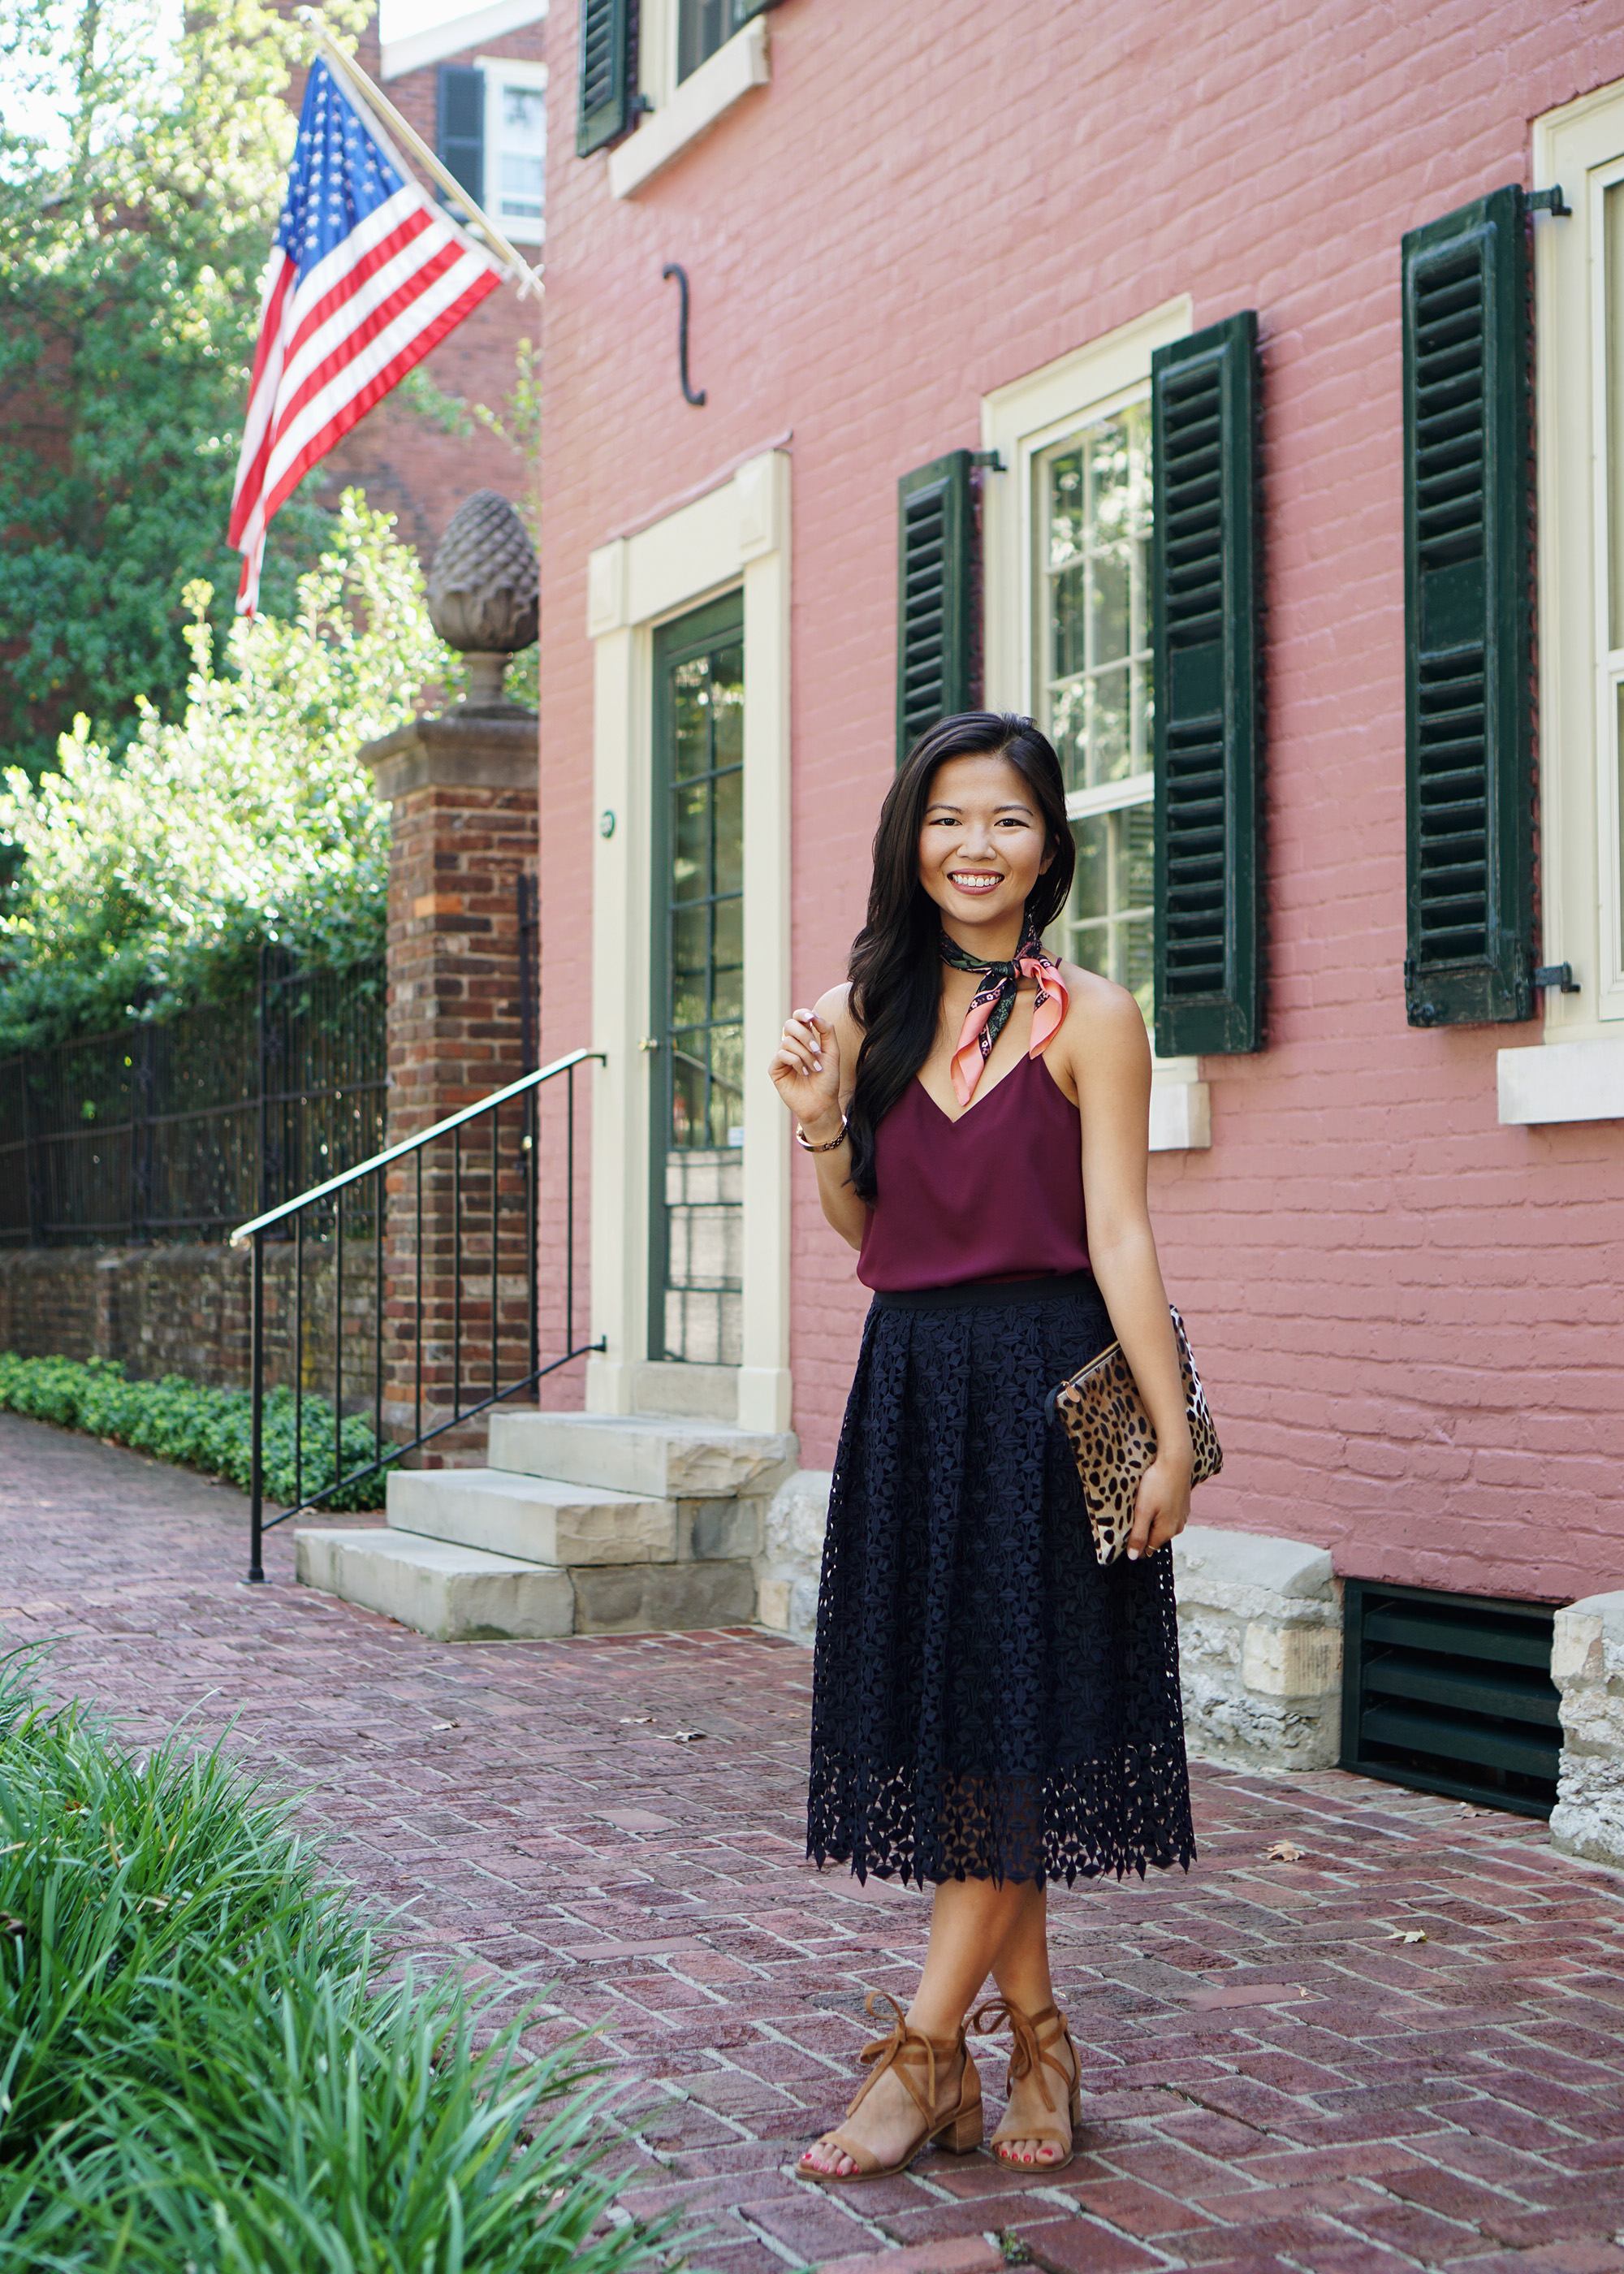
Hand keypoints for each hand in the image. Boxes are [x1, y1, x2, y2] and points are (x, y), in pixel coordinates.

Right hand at [769, 1007, 840, 1136]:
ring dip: (805, 1054)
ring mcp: (782, 1057)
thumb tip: (814, 1014)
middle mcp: (792, 1046)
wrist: (822, 1104)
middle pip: (790, 1025)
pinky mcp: (775, 1069)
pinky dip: (796, 1062)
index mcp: (805, 1039)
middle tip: (818, 1050)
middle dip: (806, 1036)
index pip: (798, 1018)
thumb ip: (827, 1031)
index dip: (802, 1014)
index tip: (811, 1018)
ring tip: (814, 1068)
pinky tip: (804, 1073)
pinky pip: (782, 1055)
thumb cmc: (828, 1080)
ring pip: (788, 1041)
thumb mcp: (833, 1053)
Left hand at [1126, 1447, 1191, 1560]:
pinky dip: (1160, 1512)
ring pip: (1162, 1526)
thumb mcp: (1143, 1511)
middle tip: (1131, 1518)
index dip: (1135, 1545)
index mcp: (1166, 1531)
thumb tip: (1133, 1557)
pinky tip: (1154, 1501)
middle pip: (1155, 1537)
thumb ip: (1138, 1535)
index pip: (1147, 1549)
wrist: (1176, 1461)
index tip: (1125, 1535)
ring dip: (1151, 1521)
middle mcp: (1177, 1527)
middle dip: (1143, 1532)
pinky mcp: (1183, 1505)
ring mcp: (1182, 1516)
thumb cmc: (1157, 1484)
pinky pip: (1168, 1515)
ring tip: (1142, 1508)